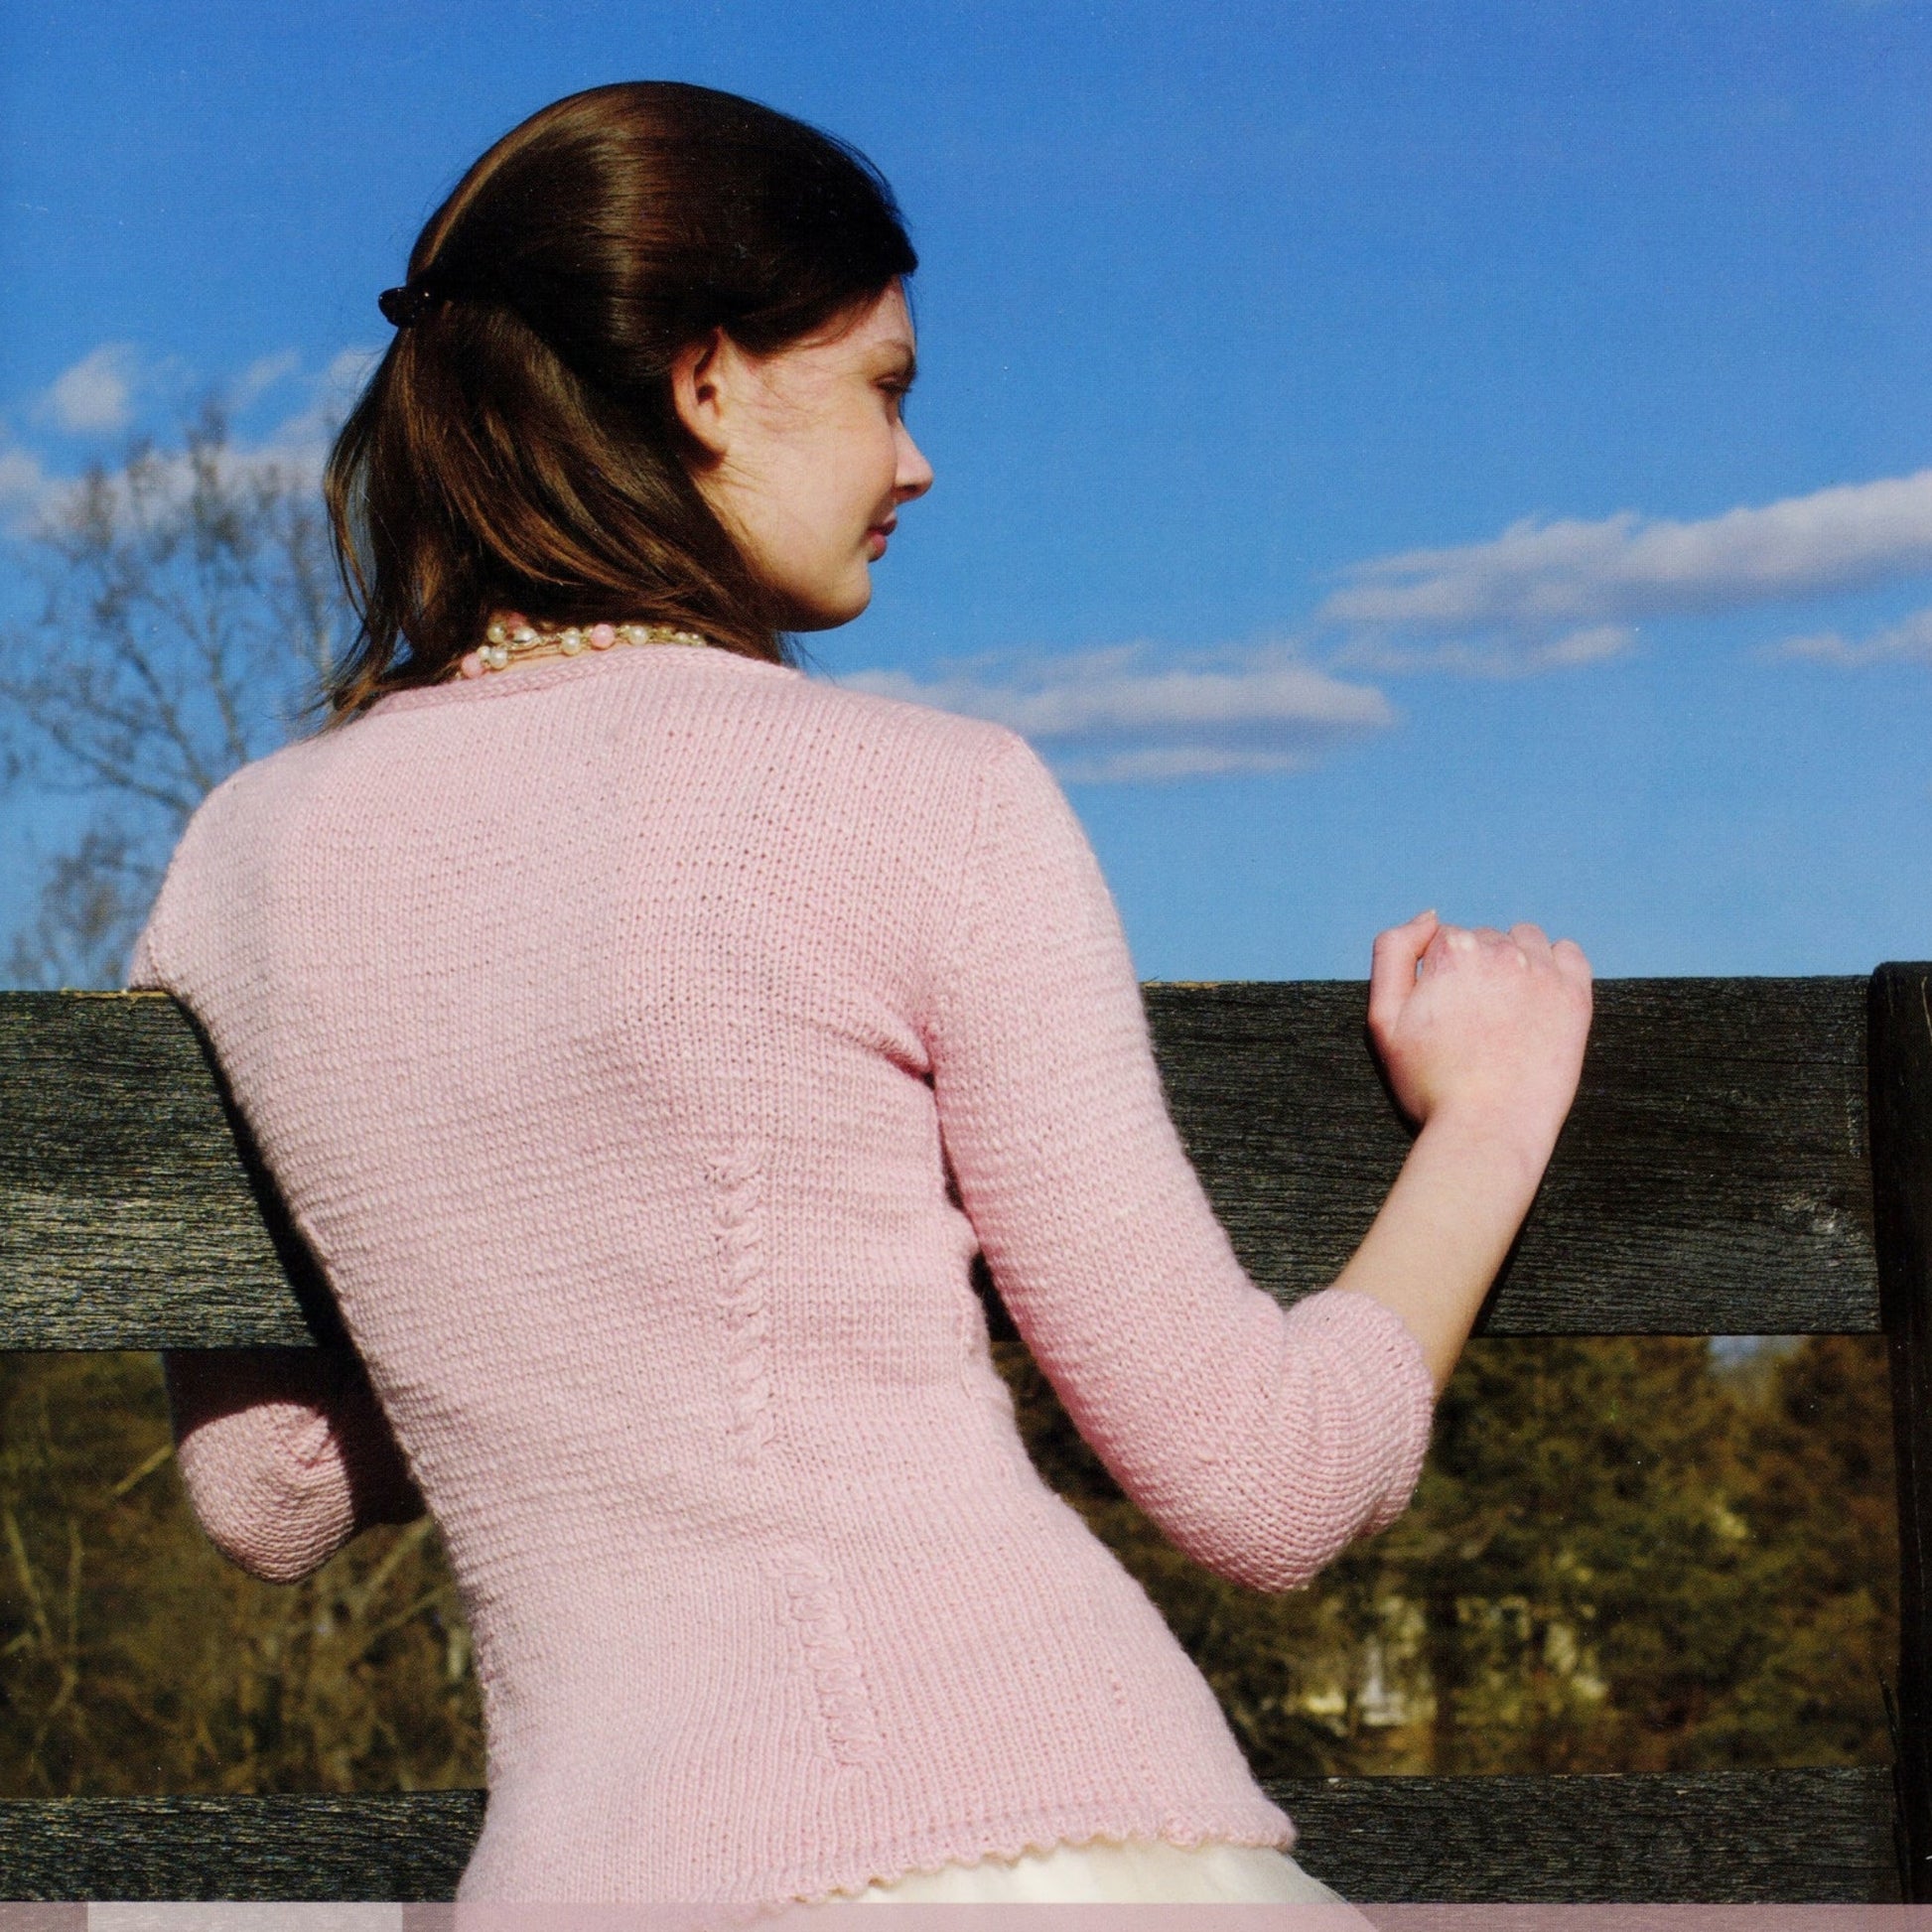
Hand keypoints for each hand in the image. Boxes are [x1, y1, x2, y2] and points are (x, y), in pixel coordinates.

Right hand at [1367, 910, 1593, 1163]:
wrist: (1487, 1129)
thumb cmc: (1430, 1082)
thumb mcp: (1383, 1018)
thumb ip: (1393, 952)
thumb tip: (1429, 917)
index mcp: (1452, 951)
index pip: (1444, 939)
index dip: (1439, 974)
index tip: (1442, 1010)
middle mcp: (1500, 951)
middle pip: (1484, 939)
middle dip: (1475, 968)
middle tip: (1471, 1019)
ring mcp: (1542, 971)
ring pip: (1524, 940)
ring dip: (1513, 960)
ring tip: (1504, 1007)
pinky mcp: (1575, 995)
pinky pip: (1569, 954)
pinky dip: (1554, 964)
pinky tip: (1538, 996)